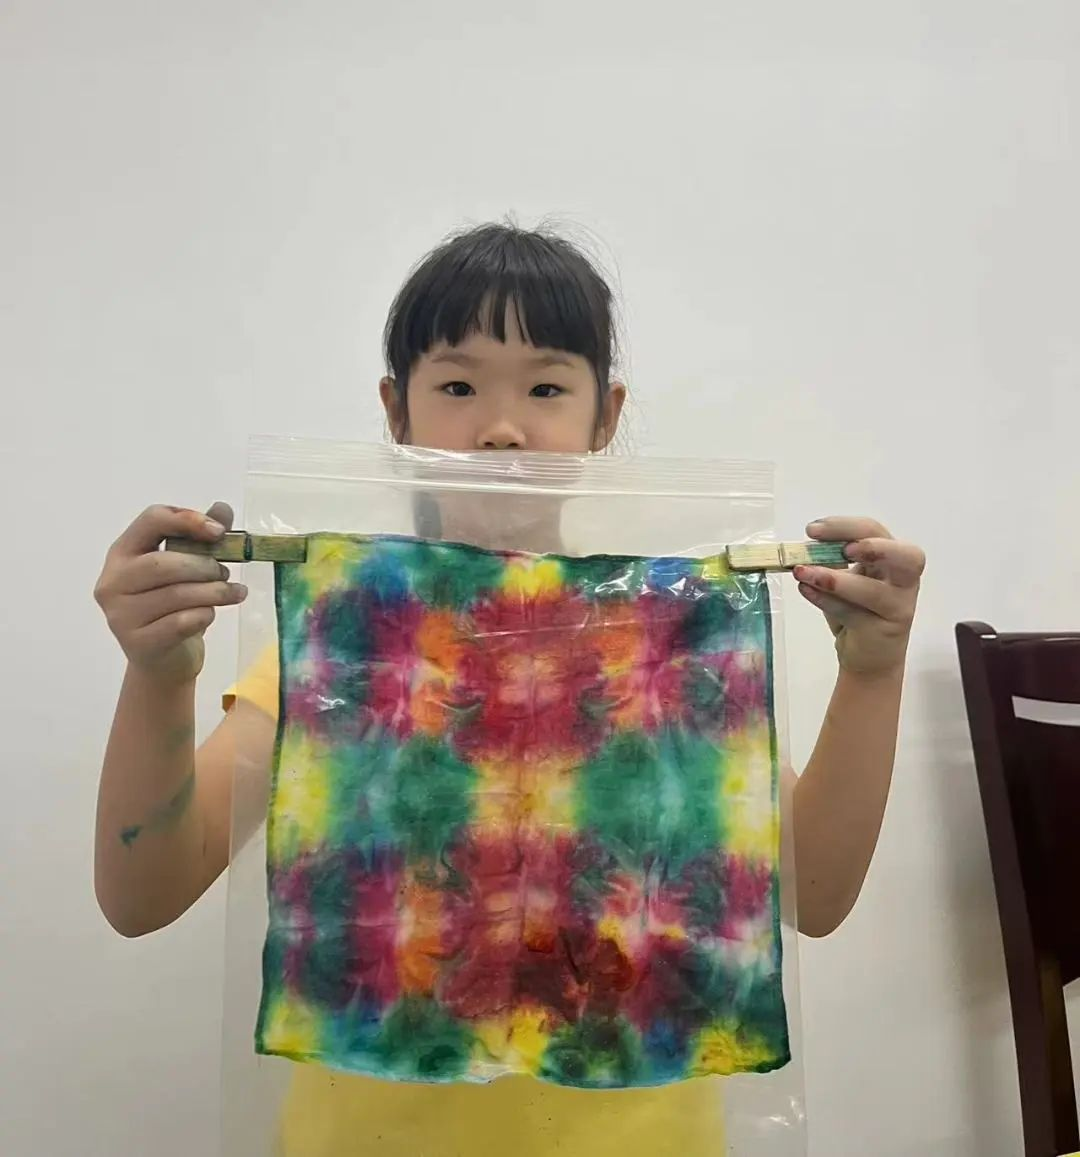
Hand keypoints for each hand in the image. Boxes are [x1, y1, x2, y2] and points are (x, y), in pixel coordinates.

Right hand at [94, 501, 245, 684]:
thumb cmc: (173, 608)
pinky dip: (204, 615)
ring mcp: (120, 614)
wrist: (163, 661)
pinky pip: (181, 622)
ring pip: (176, 594)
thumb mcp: (186, 569)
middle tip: (225, 573)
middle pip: (164, 562)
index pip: (151, 520)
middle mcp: (113, 580)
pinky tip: (210, 614)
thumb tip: (222, 509)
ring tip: (232, 593)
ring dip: (214, 592)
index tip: (219, 532)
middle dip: (205, 566)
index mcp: (122, 552)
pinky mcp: (137, 643)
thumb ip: (201, 538)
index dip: (188, 520)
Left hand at [793, 517, 923, 677]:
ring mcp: (898, 608)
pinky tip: (806, 590)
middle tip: (840, 549)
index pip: (876, 532)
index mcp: (894, 559)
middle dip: (870, 546)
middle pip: (903, 555)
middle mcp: (904, 581)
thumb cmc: (858, 612)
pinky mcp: (883, 631)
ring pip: (873, 590)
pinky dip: (825, 600)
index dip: (846, 526)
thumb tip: (803, 549)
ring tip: (802, 572)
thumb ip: (831, 562)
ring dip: (834, 579)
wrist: (869, 659)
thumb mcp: (845, 580)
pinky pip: (852, 613)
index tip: (813, 530)